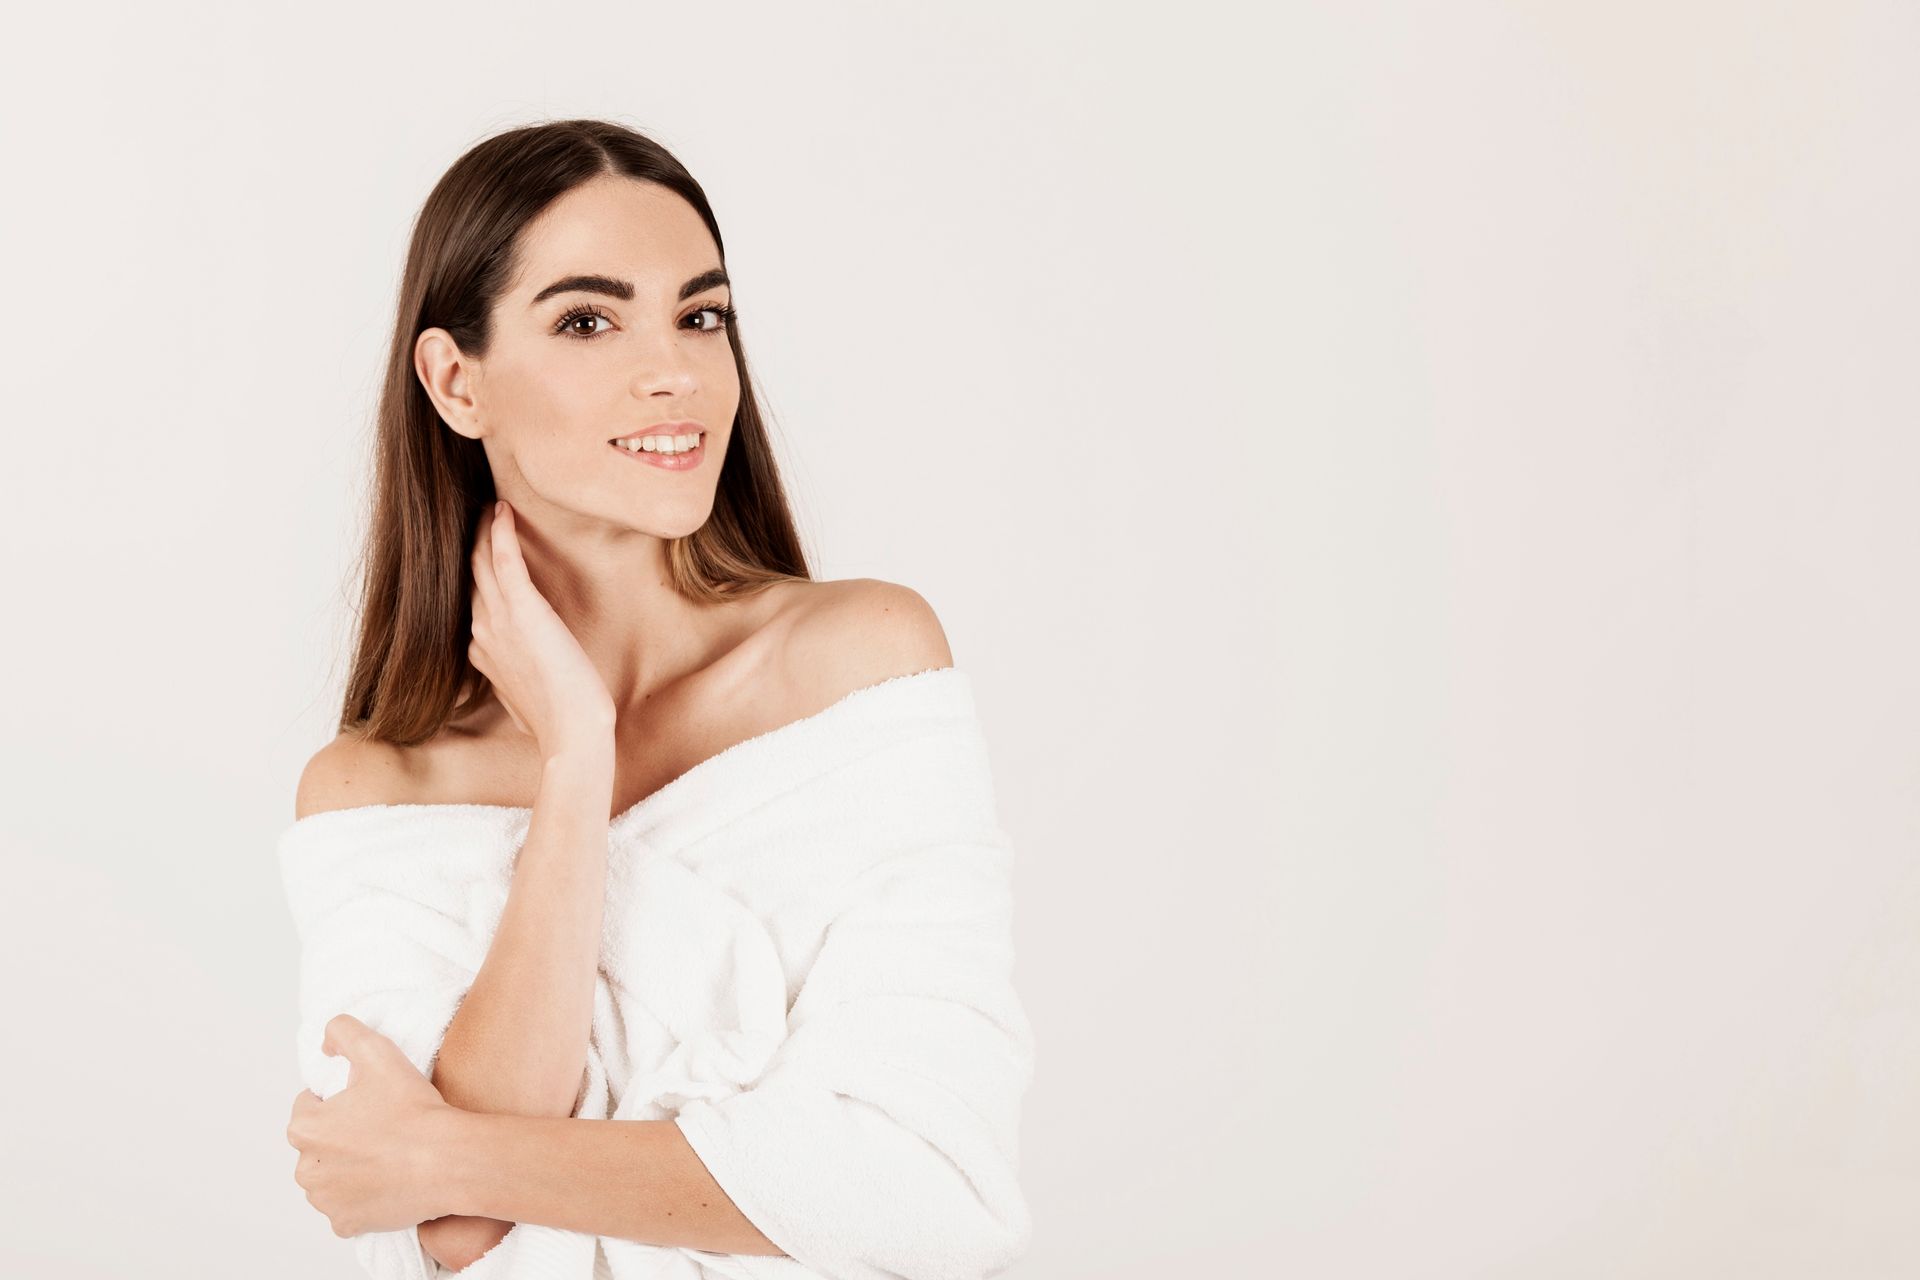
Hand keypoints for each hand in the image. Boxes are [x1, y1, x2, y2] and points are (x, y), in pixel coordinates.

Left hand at [286, 1014, 459, 1237]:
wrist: (448, 1161)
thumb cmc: (413, 1111)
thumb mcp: (378, 1052)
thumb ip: (343, 1031)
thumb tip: (326, 1042)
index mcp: (305, 1129)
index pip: (309, 1106)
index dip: (339, 1098)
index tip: (368, 1101)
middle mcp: (306, 1170)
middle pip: (317, 1144)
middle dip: (340, 1136)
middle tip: (380, 1127)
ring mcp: (326, 1202)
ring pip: (330, 1177)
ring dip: (348, 1167)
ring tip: (385, 1154)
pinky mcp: (347, 1225)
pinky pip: (346, 1208)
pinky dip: (361, 1198)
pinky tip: (386, 1181)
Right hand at [468, 500, 616, 758]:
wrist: (572, 732)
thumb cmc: (560, 718)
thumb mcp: (529, 692)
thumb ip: (518, 673)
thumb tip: (524, 671)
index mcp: (482, 650)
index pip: (474, 599)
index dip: (476, 572)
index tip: (482, 548)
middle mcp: (482, 632)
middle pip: (471, 575)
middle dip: (475, 544)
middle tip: (478, 513)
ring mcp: (498, 622)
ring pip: (482, 563)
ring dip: (484, 531)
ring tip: (488, 505)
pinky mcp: (523, 613)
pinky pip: (505, 562)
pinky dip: (502, 533)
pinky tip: (502, 510)